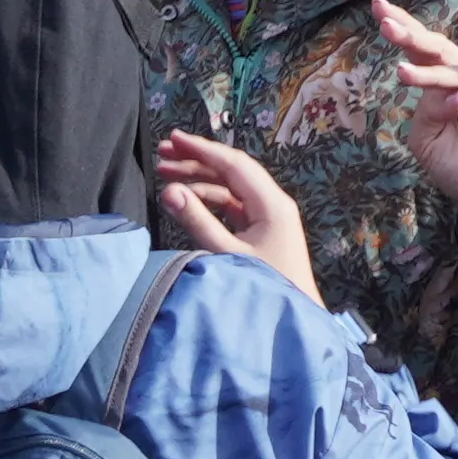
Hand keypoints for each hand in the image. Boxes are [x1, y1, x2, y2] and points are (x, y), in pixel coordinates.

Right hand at [153, 132, 324, 312]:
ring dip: (200, 178)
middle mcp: (273, 202)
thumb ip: (197, 221)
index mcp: (271, 203)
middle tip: (163, 153)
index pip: (232, 164)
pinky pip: (233, 204)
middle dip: (197, 160)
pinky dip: (210, 198)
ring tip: (166, 174)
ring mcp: (269, 215)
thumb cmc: (266, 288)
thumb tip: (169, 191)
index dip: (201, 149)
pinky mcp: (263, 228)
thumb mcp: (227, 254)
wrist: (295, 319)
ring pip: (231, 186)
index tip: (172, 139)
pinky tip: (187, 199)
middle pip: (231, 170)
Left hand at [369, 0, 457, 244]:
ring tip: (402, 72)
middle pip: (432, 49)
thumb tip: (449, 93)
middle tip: (383, 21)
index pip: (417, 53)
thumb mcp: (429, 142)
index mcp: (438, 88)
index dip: (400, 31)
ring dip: (428, 64)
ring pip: (452, 68)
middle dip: (407, 34)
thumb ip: (428, 114)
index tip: (376, 9)